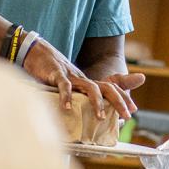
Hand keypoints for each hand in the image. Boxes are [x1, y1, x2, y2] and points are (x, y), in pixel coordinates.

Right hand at [22, 41, 139, 120]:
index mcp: (86, 81)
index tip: (132, 110)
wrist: (36, 51)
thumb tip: (77, 114)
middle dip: (119, 101)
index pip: (110, 88)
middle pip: (107, 88)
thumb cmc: (50, 71)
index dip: (122, 98)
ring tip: (100, 117)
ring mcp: (70, 75)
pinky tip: (67, 108)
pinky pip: (64, 85)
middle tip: (127, 116)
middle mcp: (82, 78)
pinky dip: (66, 97)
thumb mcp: (66, 84)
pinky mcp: (56, 74)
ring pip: (90, 87)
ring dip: (97, 102)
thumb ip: (74, 96)